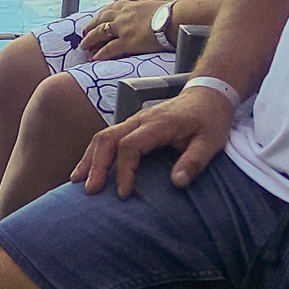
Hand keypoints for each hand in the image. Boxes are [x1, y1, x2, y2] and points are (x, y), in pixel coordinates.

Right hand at [72, 87, 234, 197]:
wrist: (209, 94)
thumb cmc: (210, 119)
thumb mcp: (210, 141)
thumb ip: (194, 161)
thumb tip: (177, 183)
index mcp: (158, 124)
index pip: (130, 146)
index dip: (124, 170)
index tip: (124, 193)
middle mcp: (140, 119)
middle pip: (108, 138)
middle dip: (95, 164)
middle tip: (89, 190)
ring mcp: (134, 120)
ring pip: (103, 136)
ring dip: (89, 159)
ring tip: (77, 182)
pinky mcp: (132, 126)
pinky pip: (107, 138)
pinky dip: (94, 154)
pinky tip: (87, 170)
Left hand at [76, 0, 169, 61]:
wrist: (176, 17)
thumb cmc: (171, 13)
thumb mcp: (153, 7)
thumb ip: (145, 12)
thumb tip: (149, 18)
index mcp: (130, 6)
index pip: (109, 9)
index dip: (99, 16)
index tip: (94, 21)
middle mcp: (123, 15)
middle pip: (100, 21)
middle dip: (90, 28)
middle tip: (84, 35)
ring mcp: (123, 28)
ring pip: (100, 34)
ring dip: (90, 41)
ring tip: (84, 47)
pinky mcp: (127, 41)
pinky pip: (109, 49)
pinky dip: (100, 53)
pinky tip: (94, 58)